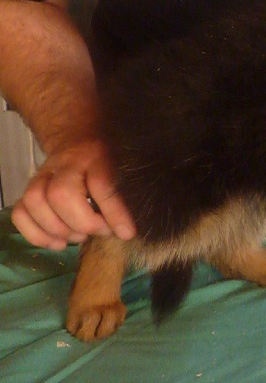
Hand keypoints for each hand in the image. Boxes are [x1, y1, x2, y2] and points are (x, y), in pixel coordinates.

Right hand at [11, 139, 135, 249]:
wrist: (77, 139)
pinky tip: (59, 243)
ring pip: (35, 202)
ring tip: (80, 237)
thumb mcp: (122, 168)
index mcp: (95, 156)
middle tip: (101, 231)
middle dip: (83, 223)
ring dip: (58, 229)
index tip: (126, 233)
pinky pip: (20, 214)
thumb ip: (124, 193)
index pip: (101, 184)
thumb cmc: (105, 160)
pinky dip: (37, 235)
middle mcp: (63, 165)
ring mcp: (41, 177)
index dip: (114, 212)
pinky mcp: (28, 191)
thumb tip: (127, 230)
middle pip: (60, 195)